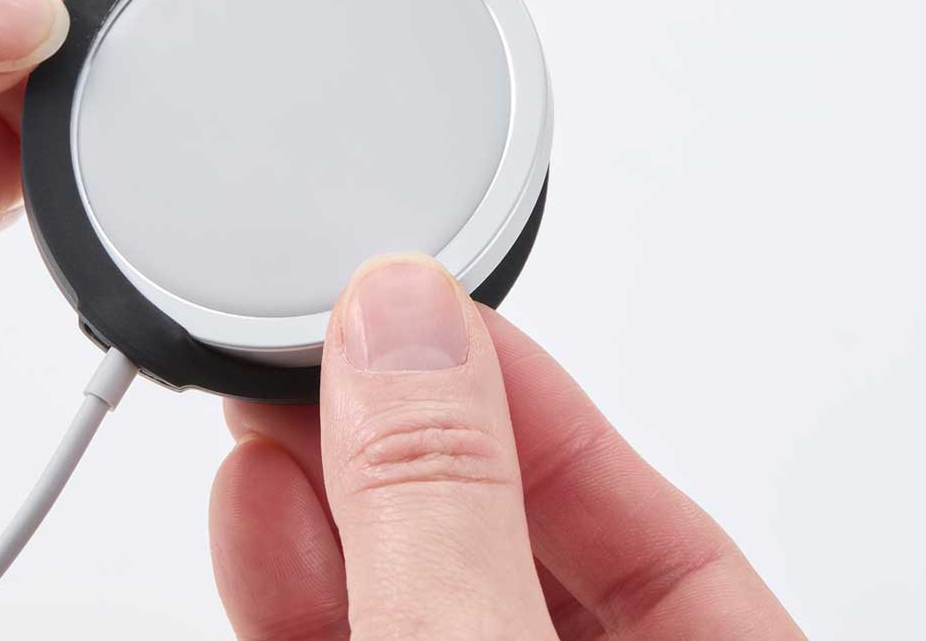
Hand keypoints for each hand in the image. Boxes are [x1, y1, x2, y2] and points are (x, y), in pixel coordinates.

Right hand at [209, 255, 804, 638]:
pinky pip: (347, 637)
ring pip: (420, 591)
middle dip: (414, 438)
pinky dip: (292, 579)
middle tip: (330, 340)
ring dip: (338, 495)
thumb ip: (449, 514)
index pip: (669, 533)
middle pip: (527, 550)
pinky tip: (257, 505)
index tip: (427, 317)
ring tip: (275, 402)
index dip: (542, 405)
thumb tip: (408, 334)